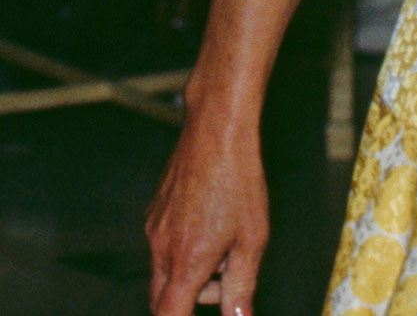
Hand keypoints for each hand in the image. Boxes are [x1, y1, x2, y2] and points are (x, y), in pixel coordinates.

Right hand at [146, 114, 267, 315]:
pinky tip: (211, 219)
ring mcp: (153, 228)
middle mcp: (160, 249)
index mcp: (185, 263)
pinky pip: (163, 243)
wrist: (217, 130)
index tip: (196, 314)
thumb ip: (242, 285)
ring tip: (226, 242)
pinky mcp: (154, 211)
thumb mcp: (252, 237)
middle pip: (163, 300)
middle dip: (192, 299)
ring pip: (164, 270)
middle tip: (226, 278)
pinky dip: (183, 246)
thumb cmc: (239, 179)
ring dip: (190, 271)